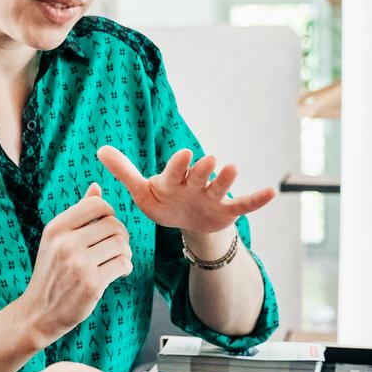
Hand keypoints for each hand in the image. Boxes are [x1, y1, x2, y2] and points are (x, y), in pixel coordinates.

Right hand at [20, 184, 131, 343]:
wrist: (39, 311)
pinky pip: (123, 264)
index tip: (107, 227)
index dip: (109, 213)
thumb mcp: (56, 240)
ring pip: (121, 244)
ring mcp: (78, 264)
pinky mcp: (91, 283)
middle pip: (113, 224)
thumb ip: (78, 214)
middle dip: (120, 235)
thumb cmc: (52, 273)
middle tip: (115, 247)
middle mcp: (65, 243)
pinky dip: (125, 268)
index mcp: (56, 228)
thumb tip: (96, 187)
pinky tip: (115, 273)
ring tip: (116, 261)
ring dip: (124, 253)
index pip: (97, 205)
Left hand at [97, 145, 274, 235]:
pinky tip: (271, 193)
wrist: (185, 222)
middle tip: (207, 160)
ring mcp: (212, 196)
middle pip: (199, 175)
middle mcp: (194, 184)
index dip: (178, 164)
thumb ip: (123, 171)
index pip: (174, 171)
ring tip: (232, 168)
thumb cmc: (162, 202)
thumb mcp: (141, 191)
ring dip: (225, 179)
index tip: (183, 154)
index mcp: (172, 180)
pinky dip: (256, 199)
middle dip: (202, 169)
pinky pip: (243, 205)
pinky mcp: (226, 210)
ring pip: (220, 186)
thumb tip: (99, 149)